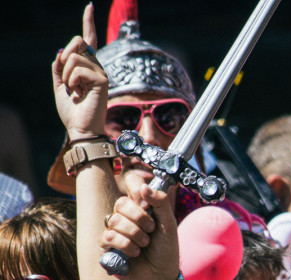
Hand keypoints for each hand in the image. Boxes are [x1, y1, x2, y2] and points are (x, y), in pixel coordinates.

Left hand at [52, 4, 106, 140]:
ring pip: (74, 57)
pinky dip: (71, 81)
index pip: (88, 41)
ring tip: (74, 90)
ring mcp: (101, 73)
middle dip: (65, 56)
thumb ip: (59, 67)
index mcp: (88, 67)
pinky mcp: (102, 80)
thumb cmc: (72, 111)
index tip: (89, 7)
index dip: (88, 23)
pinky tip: (78, 93)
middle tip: (67, 79)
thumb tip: (62, 52)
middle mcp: (97, 67)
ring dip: (66, 74)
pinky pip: (77, 69)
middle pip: (78, 41)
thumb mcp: (59, 84)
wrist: (80, 128)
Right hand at [101, 172, 179, 279]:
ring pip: (115, 220)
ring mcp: (114, 229)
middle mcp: (126, 215)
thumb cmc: (165, 250)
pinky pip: (109, 236)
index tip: (147, 204)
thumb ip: (161, 203)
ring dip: (135, 234)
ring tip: (144, 245)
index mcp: (141, 206)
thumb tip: (145, 186)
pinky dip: (126, 245)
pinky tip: (135, 253)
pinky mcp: (106, 245)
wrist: (160, 276)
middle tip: (151, 230)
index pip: (131, 181)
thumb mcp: (169, 225)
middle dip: (140, 218)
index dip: (136, 188)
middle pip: (121, 202)